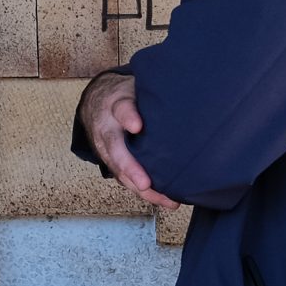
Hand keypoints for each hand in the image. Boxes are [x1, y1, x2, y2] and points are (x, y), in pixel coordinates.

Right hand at [78, 71, 174, 208]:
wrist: (96, 103)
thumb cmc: (124, 96)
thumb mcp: (135, 86)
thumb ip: (153, 92)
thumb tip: (188, 94)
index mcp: (114, 105)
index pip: (120, 109)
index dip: (128, 117)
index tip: (136, 126)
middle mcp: (107, 129)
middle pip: (115, 149)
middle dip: (130, 168)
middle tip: (145, 182)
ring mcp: (106, 149)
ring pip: (119, 170)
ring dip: (140, 187)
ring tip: (165, 199)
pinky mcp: (112, 162)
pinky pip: (125, 179)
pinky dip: (144, 192)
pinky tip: (164, 200)